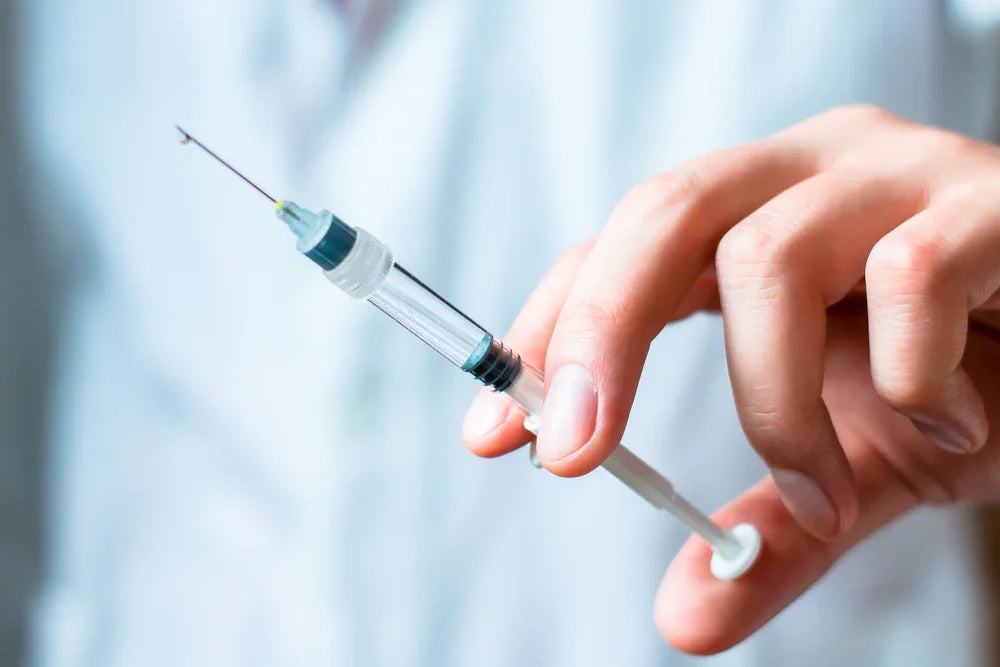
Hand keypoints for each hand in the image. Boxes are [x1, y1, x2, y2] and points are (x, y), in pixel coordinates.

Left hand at [460, 105, 999, 652]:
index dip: (547, 333)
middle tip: (578, 454)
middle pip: (664, 212)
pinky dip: (907, 382)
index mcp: (755, 214)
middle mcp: (810, 170)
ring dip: (774, 405)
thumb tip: (684, 617)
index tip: (492, 437)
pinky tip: (948, 418)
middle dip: (601, 336)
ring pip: (768, 259)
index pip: (616, 249)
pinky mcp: (990, 201)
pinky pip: (910, 278)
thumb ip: (770, 534)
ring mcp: (897, 172)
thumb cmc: (963, 381)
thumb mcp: (850, 466)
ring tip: (822, 488)